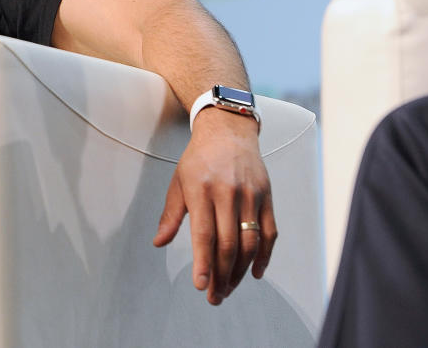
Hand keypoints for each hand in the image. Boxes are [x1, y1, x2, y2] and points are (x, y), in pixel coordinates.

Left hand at [152, 108, 275, 304]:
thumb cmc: (198, 159)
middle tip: (216, 297)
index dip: (203, 263)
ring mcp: (251, 196)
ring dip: (240, 271)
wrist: (228, 132)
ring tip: (229, 288)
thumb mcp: (178, 182)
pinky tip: (253, 273)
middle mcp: (228, 193)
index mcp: (202, 190)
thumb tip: (158, 242)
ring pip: (250, 242)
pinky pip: (269, 233)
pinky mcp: (267, 198)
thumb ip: (171, 214)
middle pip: (228, 244)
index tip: (201, 286)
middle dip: (222, 275)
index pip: (204, 234)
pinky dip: (264, 256)